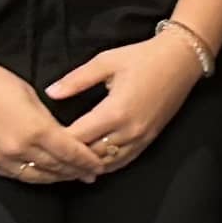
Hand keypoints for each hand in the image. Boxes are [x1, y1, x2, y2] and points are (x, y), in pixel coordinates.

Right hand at [0, 51, 107, 187]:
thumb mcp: (29, 95)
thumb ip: (47, 119)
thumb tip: (60, 135)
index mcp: (35, 129)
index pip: (71, 152)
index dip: (87, 160)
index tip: (99, 164)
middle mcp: (20, 149)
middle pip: (57, 168)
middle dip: (77, 171)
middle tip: (92, 173)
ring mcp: (2, 159)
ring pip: (38, 176)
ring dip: (57, 177)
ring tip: (72, 177)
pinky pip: (17, 175)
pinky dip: (34, 177)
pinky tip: (43, 175)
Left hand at [50, 29, 202, 174]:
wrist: (181, 61)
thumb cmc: (142, 58)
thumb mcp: (105, 62)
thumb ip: (76, 80)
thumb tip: (51, 92)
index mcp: (115, 111)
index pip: (78, 137)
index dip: (57, 141)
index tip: (40, 139)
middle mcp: (129, 131)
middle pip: (90, 155)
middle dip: (69, 157)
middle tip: (47, 155)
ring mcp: (140, 138)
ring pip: (106, 163)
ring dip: (86, 165)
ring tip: (64, 164)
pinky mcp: (148, 140)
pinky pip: (123, 161)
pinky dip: (105, 165)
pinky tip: (90, 164)